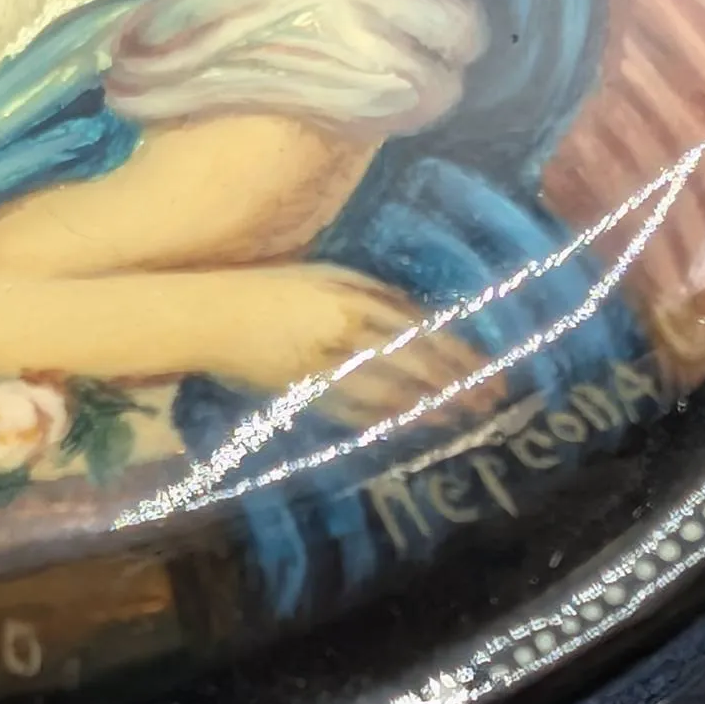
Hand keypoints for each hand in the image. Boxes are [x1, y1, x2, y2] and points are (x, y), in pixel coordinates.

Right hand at [238, 265, 507, 428]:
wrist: (213, 316)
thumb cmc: (272, 287)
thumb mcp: (328, 276)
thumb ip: (374, 294)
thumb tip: (420, 317)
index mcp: (354, 301)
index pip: (421, 332)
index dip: (459, 354)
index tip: (491, 370)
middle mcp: (345, 336)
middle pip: (414, 366)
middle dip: (456, 387)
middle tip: (491, 405)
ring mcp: (325, 368)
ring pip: (387, 393)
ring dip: (427, 409)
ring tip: (459, 420)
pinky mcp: (304, 393)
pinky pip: (351, 412)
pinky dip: (383, 421)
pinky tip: (405, 427)